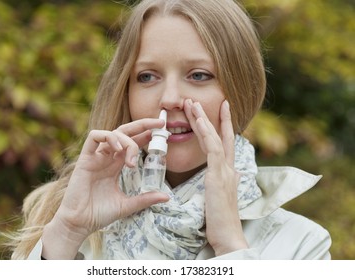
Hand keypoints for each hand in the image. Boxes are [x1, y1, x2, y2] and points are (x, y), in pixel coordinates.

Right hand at [42, 119, 169, 258]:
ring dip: (127, 140)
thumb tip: (166, 197)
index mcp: (116, 165)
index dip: (146, 135)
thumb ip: (145, 199)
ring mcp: (96, 157)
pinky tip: (118, 149)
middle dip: (142, 125)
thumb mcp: (127, 205)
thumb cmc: (99, 214)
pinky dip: (108, 137)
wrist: (80, 223)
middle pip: (125, 132)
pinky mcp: (85, 159)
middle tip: (159, 124)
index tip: (162, 133)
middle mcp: (107, 158)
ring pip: (113, 133)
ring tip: (133, 158)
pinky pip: (94, 137)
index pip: (132, 143)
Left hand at [185, 99, 246, 255]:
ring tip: (193, 104)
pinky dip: (207, 134)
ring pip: (216, 138)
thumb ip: (224, 183)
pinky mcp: (219, 177)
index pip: (225, 144)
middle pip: (222, 136)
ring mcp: (225, 171)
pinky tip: (200, 122)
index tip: (218, 111)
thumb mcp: (222, 197)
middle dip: (212, 117)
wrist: (229, 236)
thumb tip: (232, 173)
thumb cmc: (221, 220)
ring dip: (204, 120)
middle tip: (199, 101)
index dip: (222, 126)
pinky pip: (213, 150)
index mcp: (229, 173)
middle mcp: (230, 168)